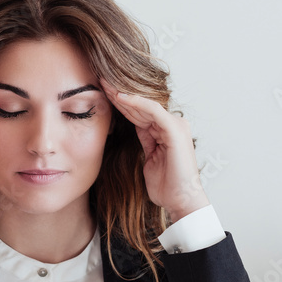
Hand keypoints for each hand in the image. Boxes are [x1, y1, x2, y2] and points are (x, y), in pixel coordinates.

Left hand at [99, 78, 209, 220]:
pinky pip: (153, 112)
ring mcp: (175, 125)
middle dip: (119, 94)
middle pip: (141, 106)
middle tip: (100, 81)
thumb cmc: (166, 186)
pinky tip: (120, 97)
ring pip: (145, 105)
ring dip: (124, 95)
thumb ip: (145, 141)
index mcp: (165, 131)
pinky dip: (136, 103)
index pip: (139, 112)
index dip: (120, 103)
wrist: (181, 200)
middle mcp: (172, 124)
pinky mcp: (175, 130)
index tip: (101, 93)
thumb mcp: (149, 159)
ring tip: (106, 84)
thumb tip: (133, 128)